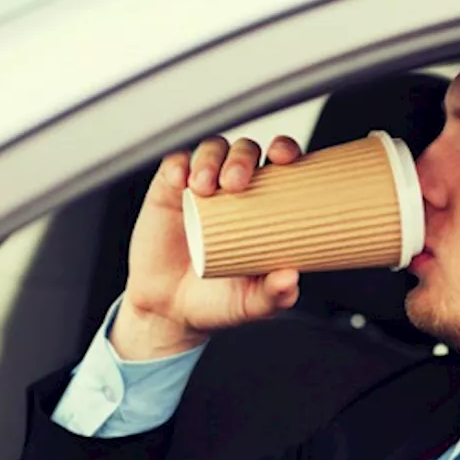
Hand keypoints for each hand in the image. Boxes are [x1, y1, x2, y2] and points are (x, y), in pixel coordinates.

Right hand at [113, 136, 303, 359]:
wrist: (169, 310)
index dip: (285, 149)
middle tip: (235, 183)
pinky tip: (179, 180)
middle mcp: (234, 189)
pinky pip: (174, 163)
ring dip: (210, 159)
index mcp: (265, 205)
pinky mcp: (168, 190)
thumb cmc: (217, 299)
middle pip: (245, 151)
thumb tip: (291, 280)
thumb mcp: (249, 302)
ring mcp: (201, 187)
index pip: (281, 165)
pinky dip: (177, 164)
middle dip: (243, 157)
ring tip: (204, 187)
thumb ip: (273, 295)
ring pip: (211, 150)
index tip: (285, 158)